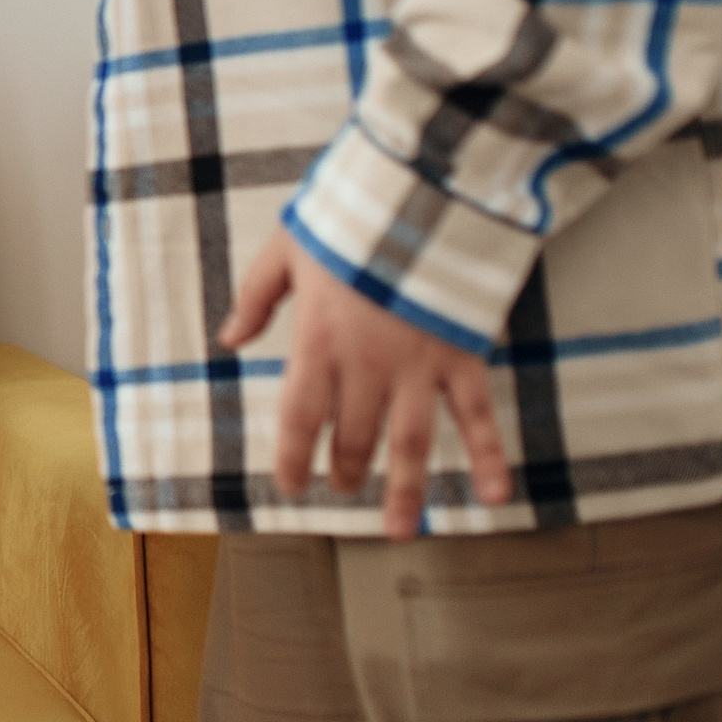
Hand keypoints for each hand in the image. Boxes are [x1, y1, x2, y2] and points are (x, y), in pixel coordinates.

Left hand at [219, 229, 514, 540]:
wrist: (420, 191)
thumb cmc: (349, 217)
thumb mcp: (286, 247)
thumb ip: (257, 298)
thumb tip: (229, 339)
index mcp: (318, 339)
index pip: (298, 417)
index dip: (292, 457)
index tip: (291, 486)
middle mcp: (366, 363)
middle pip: (352, 436)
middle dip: (345, 469)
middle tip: (342, 489)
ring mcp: (418, 364)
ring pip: (410, 444)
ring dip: (405, 490)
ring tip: (401, 529)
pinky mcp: (462, 355)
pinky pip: (476, 416)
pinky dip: (488, 457)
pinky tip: (492, 497)